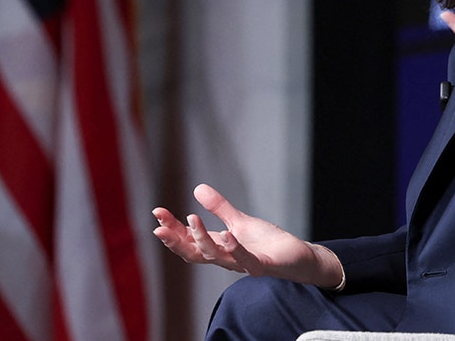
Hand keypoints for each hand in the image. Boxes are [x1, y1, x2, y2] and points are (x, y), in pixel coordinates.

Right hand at [152, 183, 343, 287]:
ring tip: (193, 220)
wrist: (297, 257)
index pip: (189, 241)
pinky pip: (246, 260)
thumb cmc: (268, 243)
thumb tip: (197, 188)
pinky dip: (235, 249)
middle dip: (176, 241)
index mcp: (219, 248)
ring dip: (203, 239)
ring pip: (216, 256)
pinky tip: (227, 235)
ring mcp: (243, 264)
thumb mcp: (239, 220)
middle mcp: (226, 259)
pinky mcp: (262, 266)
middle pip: (195, 253)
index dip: (172, 229)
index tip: (157, 213)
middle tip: (160, 227)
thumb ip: (219, 208)